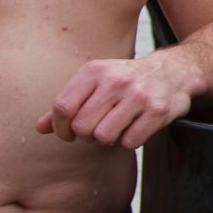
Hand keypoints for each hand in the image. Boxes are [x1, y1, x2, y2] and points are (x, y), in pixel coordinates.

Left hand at [40, 52, 200, 146]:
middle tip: (95, 130)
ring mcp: (138, 95)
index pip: (63, 107)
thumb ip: (67, 104)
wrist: (173, 71)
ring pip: (104, 136)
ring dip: (107, 139)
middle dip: (85, 136)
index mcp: (94, 70)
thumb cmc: (125, 80)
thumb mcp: (94, 82)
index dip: (60, 128)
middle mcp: (115, 80)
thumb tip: (39, 128)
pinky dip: (129, 141)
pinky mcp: (157, 111)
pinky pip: (130, 141)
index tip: (67, 133)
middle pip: (82, 126)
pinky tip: (134, 128)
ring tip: (115, 128)